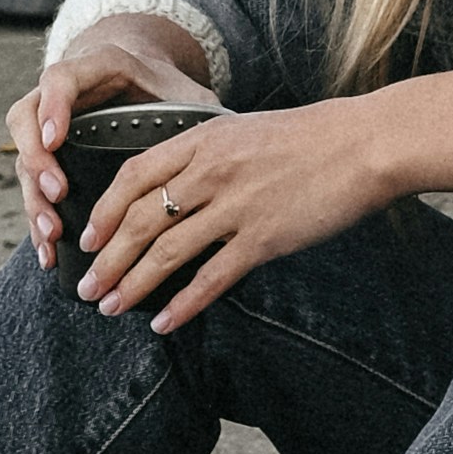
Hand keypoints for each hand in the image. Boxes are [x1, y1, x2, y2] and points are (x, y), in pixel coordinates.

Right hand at [7, 20, 215, 266]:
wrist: (141, 78)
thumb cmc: (166, 86)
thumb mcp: (183, 89)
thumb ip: (197, 106)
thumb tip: (229, 134)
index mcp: (95, 68)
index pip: (61, 79)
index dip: (53, 107)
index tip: (56, 138)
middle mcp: (62, 94)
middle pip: (26, 120)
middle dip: (38, 161)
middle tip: (56, 193)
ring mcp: (49, 125)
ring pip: (25, 158)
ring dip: (34, 198)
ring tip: (52, 233)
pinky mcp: (49, 156)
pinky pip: (32, 185)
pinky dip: (38, 218)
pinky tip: (49, 250)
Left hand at [76, 99, 394, 333]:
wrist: (365, 143)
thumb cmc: (312, 137)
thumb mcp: (246, 130)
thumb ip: (208, 154)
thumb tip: (180, 186)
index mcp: (202, 141)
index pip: (133, 176)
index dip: (104, 212)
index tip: (89, 239)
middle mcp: (210, 172)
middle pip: (139, 220)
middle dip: (106, 259)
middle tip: (87, 288)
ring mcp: (235, 206)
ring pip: (165, 251)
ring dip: (132, 285)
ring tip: (111, 307)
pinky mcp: (263, 238)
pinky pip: (211, 278)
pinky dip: (183, 305)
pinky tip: (165, 322)